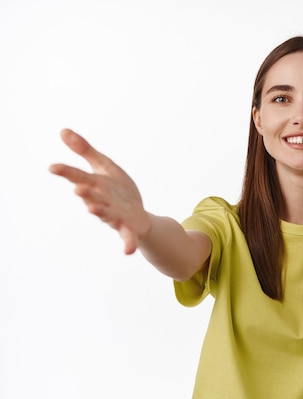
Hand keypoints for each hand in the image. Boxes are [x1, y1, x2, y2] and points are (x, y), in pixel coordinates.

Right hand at [49, 129, 150, 253]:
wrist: (138, 215)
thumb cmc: (118, 190)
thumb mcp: (104, 166)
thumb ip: (85, 151)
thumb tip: (63, 130)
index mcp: (96, 185)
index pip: (79, 177)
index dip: (66, 172)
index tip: (53, 167)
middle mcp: (102, 201)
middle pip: (92, 196)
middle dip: (86, 193)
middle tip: (78, 188)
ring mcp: (115, 216)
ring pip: (106, 214)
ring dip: (100, 212)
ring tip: (93, 208)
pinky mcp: (129, 228)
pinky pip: (127, 237)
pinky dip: (128, 243)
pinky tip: (128, 252)